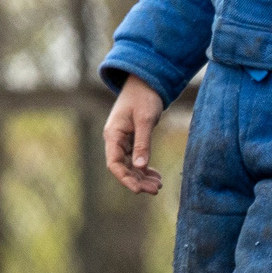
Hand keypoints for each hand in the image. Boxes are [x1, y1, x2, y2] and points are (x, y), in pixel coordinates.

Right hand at [103, 77, 165, 195]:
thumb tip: (141, 167)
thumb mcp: (145, 120)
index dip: (125, 178)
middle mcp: (115, 140)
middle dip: (137, 180)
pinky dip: (145, 168)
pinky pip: (136, 159)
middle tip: (156, 190)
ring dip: (142, 176)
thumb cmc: (144, 98)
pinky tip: (156, 175)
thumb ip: (143, 143)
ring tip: (158, 185)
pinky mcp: (131, 139)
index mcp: (113, 135)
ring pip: (130, 165)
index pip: (114, 163)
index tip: (139, 190)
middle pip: (122, 167)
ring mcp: (123, 141)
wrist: (145, 83)